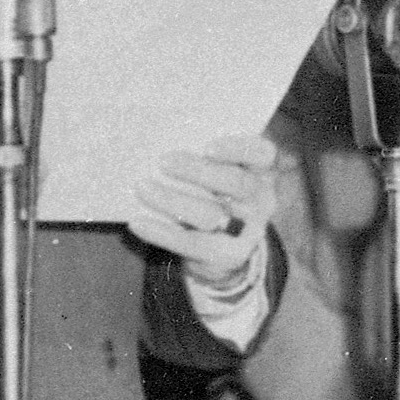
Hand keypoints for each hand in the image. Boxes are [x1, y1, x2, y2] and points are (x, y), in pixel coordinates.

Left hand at [130, 133, 276, 291]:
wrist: (224, 253)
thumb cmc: (213, 198)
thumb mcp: (219, 176)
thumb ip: (202, 160)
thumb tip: (159, 143)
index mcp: (260, 172)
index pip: (262, 153)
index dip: (238, 148)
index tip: (207, 147)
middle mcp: (260, 200)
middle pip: (236, 183)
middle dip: (199, 171)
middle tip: (163, 161)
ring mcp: (247, 231)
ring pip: (210, 214)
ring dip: (172, 200)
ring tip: (143, 187)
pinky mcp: (226, 256)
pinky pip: (191, 243)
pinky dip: (162, 233)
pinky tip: (138, 223)